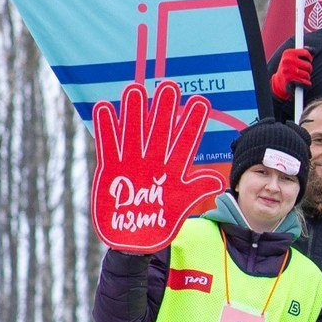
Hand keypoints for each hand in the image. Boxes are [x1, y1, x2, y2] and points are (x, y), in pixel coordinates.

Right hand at [90, 81, 226, 253]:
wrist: (136, 236)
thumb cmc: (162, 218)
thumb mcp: (182, 202)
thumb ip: (196, 189)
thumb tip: (217, 180)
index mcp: (173, 165)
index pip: (185, 140)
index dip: (192, 121)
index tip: (200, 101)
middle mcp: (153, 158)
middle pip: (159, 129)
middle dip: (163, 108)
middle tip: (169, 85)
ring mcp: (131, 161)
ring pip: (133, 131)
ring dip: (133, 111)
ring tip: (135, 88)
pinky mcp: (111, 168)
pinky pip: (108, 144)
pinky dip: (105, 128)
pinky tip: (104, 108)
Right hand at [270, 44, 314, 102]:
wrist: (278, 81)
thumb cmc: (290, 67)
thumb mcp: (293, 57)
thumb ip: (304, 52)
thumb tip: (313, 51)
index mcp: (288, 53)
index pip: (306, 53)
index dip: (309, 58)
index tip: (308, 60)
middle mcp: (287, 61)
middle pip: (308, 65)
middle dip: (308, 69)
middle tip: (303, 70)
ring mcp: (287, 72)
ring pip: (307, 75)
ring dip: (306, 77)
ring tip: (300, 77)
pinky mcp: (289, 82)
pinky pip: (305, 83)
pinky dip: (306, 85)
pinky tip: (302, 84)